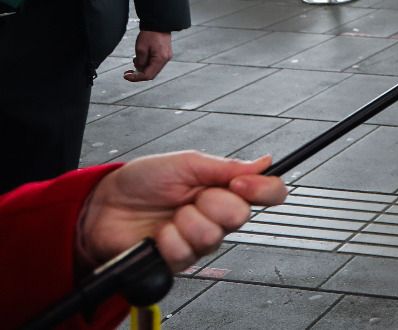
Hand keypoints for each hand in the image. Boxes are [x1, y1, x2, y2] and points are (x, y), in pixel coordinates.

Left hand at [77, 152, 286, 269]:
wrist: (104, 206)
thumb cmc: (142, 181)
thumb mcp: (186, 163)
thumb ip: (226, 166)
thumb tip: (264, 163)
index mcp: (226, 189)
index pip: (268, 193)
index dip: (264, 189)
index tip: (241, 183)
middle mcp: (217, 216)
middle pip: (241, 216)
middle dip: (213, 202)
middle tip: (193, 197)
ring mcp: (199, 240)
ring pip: (212, 236)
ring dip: (186, 221)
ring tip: (170, 215)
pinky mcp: (178, 260)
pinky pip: (185, 253)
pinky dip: (167, 239)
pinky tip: (158, 233)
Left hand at [124, 31, 172, 81]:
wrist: (158, 24)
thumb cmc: (150, 34)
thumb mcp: (141, 49)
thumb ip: (140, 62)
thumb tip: (138, 69)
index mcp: (160, 59)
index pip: (148, 75)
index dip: (136, 78)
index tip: (127, 76)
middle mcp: (165, 59)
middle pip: (151, 74)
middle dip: (139, 74)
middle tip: (128, 72)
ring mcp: (166, 57)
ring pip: (153, 69)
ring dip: (142, 68)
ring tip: (134, 61)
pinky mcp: (164, 54)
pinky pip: (155, 63)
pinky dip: (147, 63)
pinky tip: (141, 58)